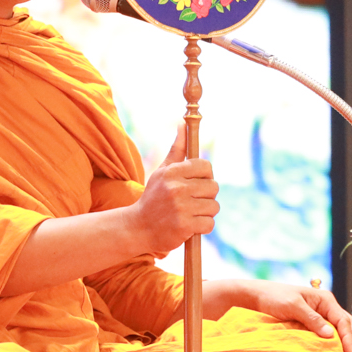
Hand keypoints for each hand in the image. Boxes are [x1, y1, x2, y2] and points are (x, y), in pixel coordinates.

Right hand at [125, 129, 217, 255]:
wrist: (138, 228)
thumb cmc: (153, 197)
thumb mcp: (162, 171)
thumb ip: (176, 149)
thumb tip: (183, 123)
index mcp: (172, 172)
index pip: (206, 166)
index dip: (205, 176)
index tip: (196, 183)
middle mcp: (177, 188)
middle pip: (213, 187)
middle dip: (206, 195)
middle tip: (192, 201)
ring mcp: (181, 207)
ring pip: (214, 206)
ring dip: (205, 212)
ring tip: (190, 213)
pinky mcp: (185, 226)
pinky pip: (209, 223)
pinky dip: (202, 227)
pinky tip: (190, 226)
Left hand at [208, 276, 351, 351]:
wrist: (258, 297)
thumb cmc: (274, 298)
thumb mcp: (292, 307)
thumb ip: (311, 320)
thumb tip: (330, 335)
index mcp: (325, 299)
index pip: (343, 320)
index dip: (349, 338)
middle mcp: (327, 306)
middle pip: (349, 325)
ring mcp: (323, 314)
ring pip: (344, 330)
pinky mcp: (316, 323)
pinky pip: (334, 334)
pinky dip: (341, 345)